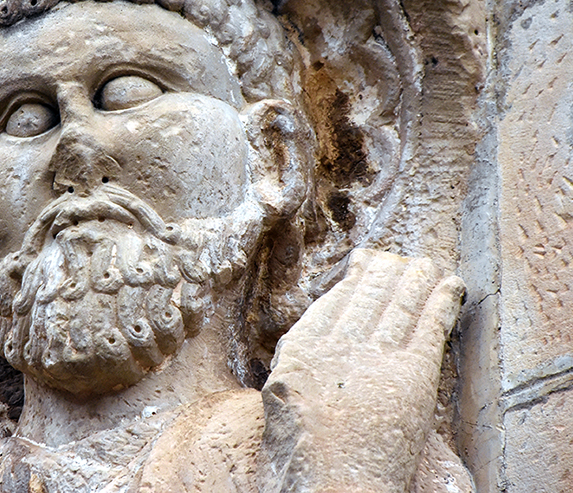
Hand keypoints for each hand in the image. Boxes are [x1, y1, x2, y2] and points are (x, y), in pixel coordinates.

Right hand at [260, 249, 463, 492]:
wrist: (328, 483)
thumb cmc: (300, 453)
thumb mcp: (279, 398)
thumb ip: (295, 365)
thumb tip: (308, 343)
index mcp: (302, 347)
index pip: (335, 301)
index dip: (355, 280)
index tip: (366, 265)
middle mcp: (338, 343)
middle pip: (369, 296)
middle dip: (389, 273)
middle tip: (403, 260)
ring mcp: (374, 357)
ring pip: (400, 303)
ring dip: (418, 280)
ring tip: (428, 265)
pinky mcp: (410, 375)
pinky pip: (429, 325)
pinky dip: (442, 301)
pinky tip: (450, 286)